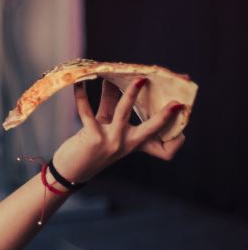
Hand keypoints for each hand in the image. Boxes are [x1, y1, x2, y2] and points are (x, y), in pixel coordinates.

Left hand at [52, 78, 186, 182]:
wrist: (70, 171)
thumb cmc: (88, 147)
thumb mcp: (105, 127)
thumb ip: (110, 104)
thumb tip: (112, 79)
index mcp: (133, 141)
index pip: (157, 133)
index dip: (168, 121)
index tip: (179, 105)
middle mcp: (126, 143)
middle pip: (151, 127)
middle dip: (164, 114)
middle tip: (176, 101)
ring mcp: (111, 141)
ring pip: (124, 113)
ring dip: (131, 94)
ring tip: (138, 78)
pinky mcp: (93, 139)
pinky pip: (87, 113)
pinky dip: (81, 96)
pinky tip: (79, 83)